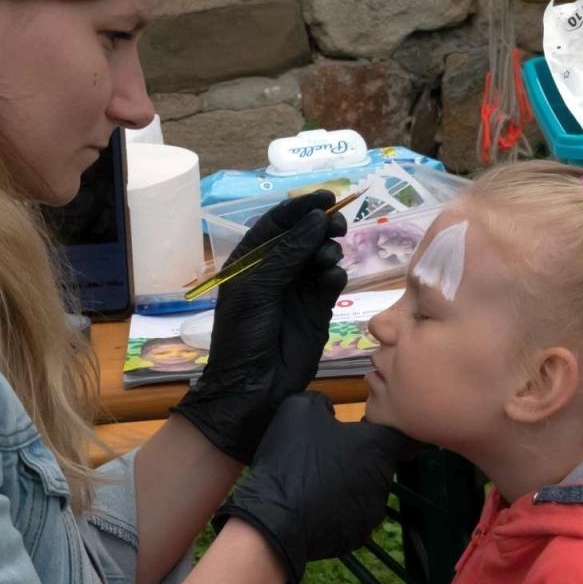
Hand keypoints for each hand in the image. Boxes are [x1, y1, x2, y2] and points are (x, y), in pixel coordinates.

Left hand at [171, 191, 347, 462]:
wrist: (253, 386)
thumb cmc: (244, 334)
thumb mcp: (258, 288)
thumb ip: (288, 252)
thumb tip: (316, 218)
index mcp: (251, 260)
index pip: (277, 223)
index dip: (299, 208)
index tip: (325, 197)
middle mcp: (276, 270)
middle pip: (304, 235)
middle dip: (321, 226)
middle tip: (338, 225)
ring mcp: (298, 289)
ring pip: (321, 255)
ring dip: (328, 250)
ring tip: (327, 259)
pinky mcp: (318, 309)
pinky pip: (331, 281)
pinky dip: (334, 275)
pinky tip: (331, 279)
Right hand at [216, 392, 421, 583]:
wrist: (275, 518)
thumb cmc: (293, 459)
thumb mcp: (300, 410)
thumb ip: (323, 402)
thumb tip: (330, 410)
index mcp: (378, 446)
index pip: (403, 436)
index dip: (385, 430)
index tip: (366, 429)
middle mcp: (384, 479)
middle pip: (380, 463)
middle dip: (361, 457)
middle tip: (330, 454)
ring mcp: (373, 511)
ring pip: (366, 490)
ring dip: (350, 484)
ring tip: (318, 482)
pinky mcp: (359, 535)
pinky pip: (353, 516)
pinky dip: (339, 510)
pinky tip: (315, 505)